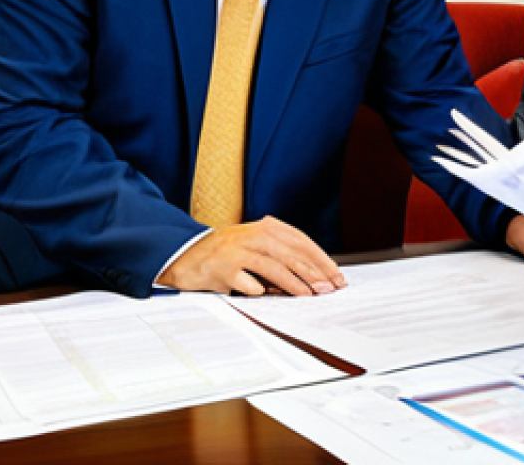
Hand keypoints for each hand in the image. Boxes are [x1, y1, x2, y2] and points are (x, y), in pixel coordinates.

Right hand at [158, 216, 346, 296]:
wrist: (187, 255)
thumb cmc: (229, 253)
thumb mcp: (257, 245)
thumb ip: (282, 255)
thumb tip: (315, 277)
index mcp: (267, 227)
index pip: (302, 241)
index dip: (321, 259)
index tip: (336, 276)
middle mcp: (254, 235)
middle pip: (291, 253)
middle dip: (313, 272)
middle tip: (329, 288)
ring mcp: (238, 250)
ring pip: (273, 266)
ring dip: (293, 282)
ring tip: (308, 295)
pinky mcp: (223, 268)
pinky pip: (246, 282)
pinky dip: (258, 290)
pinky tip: (266, 295)